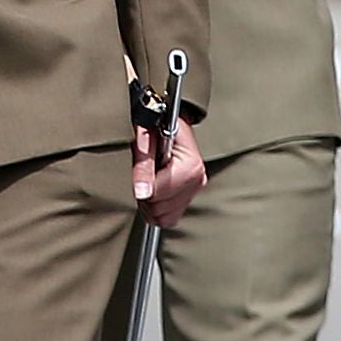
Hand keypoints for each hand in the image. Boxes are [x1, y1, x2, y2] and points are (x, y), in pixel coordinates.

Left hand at [135, 113, 208, 229]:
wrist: (167, 121)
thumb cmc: (156, 126)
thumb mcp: (145, 139)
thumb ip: (143, 166)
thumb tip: (143, 193)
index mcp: (191, 165)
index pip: (159, 194)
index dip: (143, 184)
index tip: (142, 167)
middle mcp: (198, 180)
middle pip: (160, 209)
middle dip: (146, 194)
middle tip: (145, 172)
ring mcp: (196, 190)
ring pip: (164, 218)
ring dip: (151, 203)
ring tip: (150, 179)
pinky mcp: (190, 198)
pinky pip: (169, 219)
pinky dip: (158, 209)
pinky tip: (156, 190)